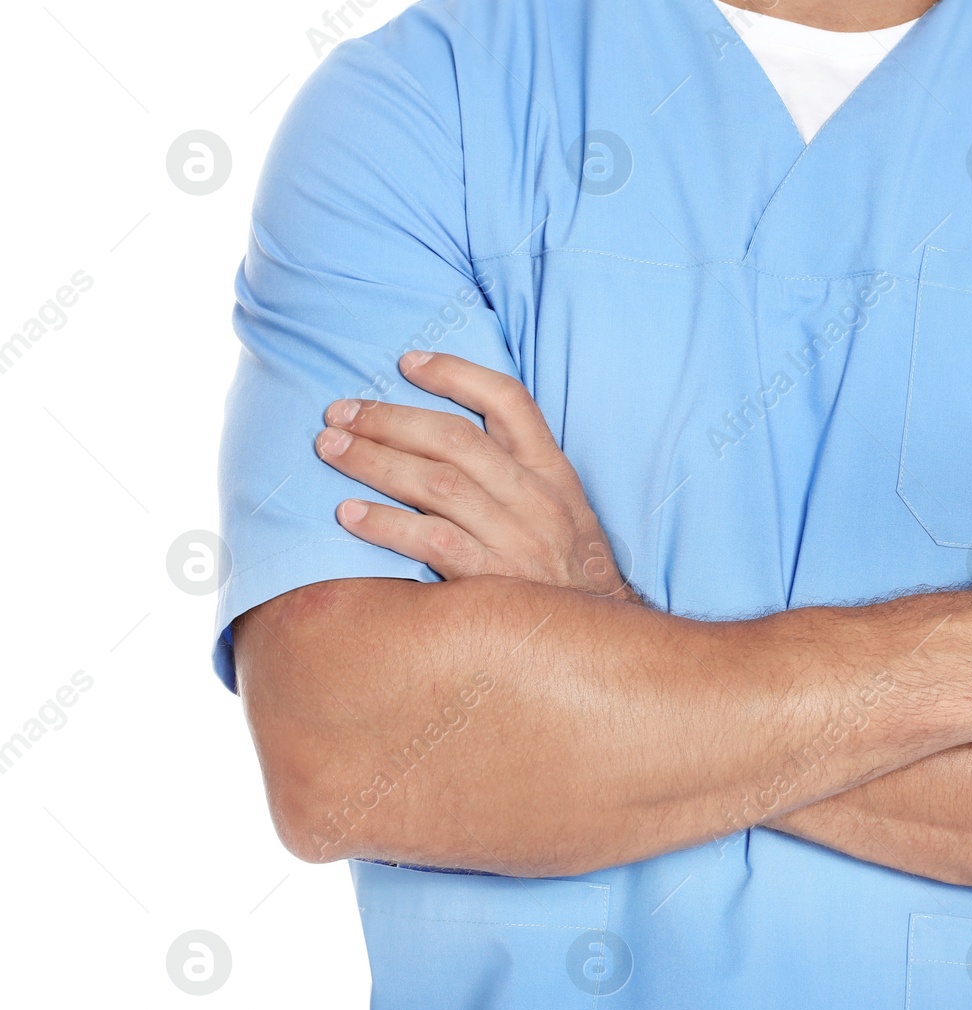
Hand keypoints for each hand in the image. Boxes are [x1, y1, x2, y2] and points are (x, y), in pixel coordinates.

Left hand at [314, 351, 640, 602]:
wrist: (604, 647)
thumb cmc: (569, 578)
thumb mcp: (564, 514)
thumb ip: (518, 478)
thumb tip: (448, 443)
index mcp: (553, 473)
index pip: (508, 401)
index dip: (456, 374)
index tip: (407, 362)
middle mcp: (538, 499)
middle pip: (456, 438)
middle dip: (390, 418)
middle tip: (339, 413)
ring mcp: (518, 540)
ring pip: (438, 483)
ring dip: (375, 461)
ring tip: (329, 448)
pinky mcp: (495, 583)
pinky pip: (433, 542)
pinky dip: (387, 525)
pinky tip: (348, 515)